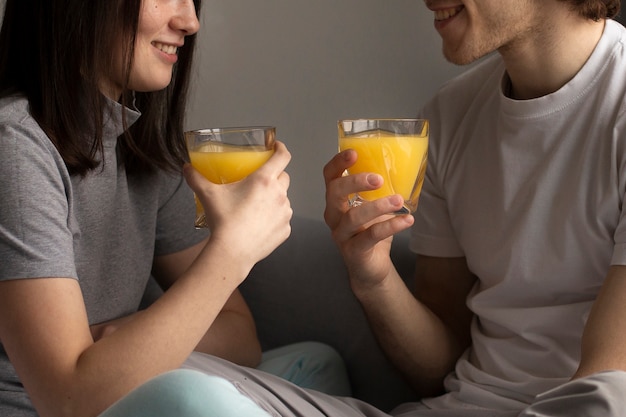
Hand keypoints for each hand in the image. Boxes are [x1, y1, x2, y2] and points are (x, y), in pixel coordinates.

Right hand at [183, 141, 292, 267]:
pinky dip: (274, 218)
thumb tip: (186, 168)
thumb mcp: (208, 194)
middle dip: (275, 175)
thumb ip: (196, 178)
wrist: (232, 252)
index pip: (282, 156)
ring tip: (257, 206)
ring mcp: (285, 213)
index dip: (281, 148)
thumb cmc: (223, 221)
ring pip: (284, 199)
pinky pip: (282, 219)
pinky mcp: (285, 230)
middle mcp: (279, 194)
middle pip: (284, 177)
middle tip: (260, 181)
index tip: (276, 146)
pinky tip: (259, 223)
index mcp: (264, 180)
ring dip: (274, 198)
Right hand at [323, 149, 413, 290]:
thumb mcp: (374, 207)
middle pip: (334, 193)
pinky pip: (371, 236)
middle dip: (355, 182)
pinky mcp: (353, 251)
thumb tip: (404, 165)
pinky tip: (407, 221)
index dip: (338, 163)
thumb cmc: (371, 233)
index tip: (353, 153)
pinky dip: (391, 226)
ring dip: (378, 206)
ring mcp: (341, 234)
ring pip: (354, 216)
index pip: (330, 177)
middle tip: (378, 178)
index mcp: (337, 201)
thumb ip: (380, 190)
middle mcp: (334, 216)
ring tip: (398, 201)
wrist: (371, 268)